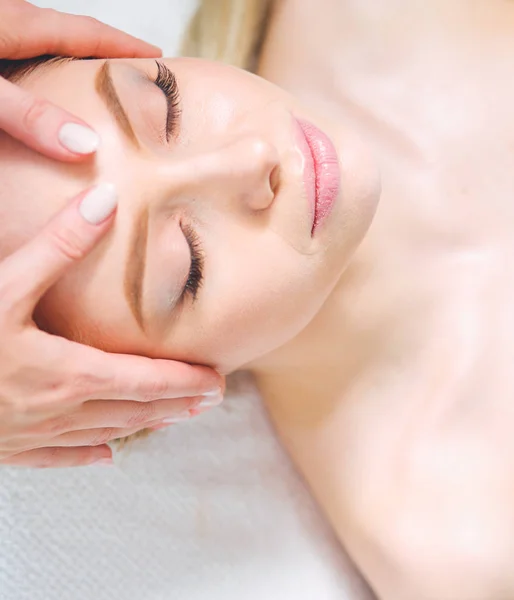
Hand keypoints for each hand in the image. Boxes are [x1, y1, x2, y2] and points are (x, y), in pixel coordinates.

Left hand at [0, 0, 160, 159]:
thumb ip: (31, 114)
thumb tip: (87, 145)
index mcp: (17, 23)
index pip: (87, 33)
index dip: (125, 46)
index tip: (157, 58)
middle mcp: (8, 18)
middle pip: (70, 36)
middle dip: (105, 54)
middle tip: (133, 76)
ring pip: (44, 43)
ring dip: (73, 62)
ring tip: (94, 86)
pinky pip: (22, 53)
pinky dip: (44, 67)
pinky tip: (40, 88)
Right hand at [0, 185, 222, 467]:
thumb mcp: (3, 285)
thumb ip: (56, 247)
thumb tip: (103, 200)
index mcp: (67, 373)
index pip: (145, 381)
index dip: (184, 381)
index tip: (217, 380)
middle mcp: (58, 410)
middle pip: (133, 409)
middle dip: (176, 404)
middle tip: (211, 401)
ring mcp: (32, 435)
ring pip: (105, 433)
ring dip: (144, 425)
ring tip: (175, 420)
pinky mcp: (7, 449)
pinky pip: (59, 457)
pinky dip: (88, 455)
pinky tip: (106, 456)